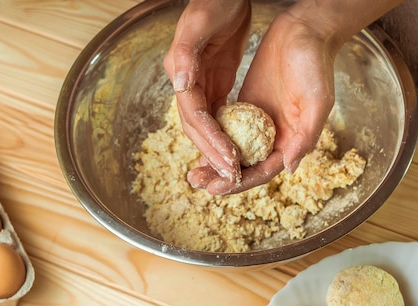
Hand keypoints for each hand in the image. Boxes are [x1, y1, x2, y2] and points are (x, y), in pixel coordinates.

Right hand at [163, 0, 250, 182]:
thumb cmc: (213, 1)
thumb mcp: (199, 23)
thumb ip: (186, 54)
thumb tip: (180, 87)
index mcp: (181, 72)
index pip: (193, 115)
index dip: (208, 140)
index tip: (227, 159)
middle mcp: (187, 83)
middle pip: (197, 128)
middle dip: (212, 153)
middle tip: (231, 176)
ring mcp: (200, 85)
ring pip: (206, 127)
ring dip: (217, 150)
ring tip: (234, 171)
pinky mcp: (214, 83)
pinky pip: (217, 117)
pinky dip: (224, 135)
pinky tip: (237, 149)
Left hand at [188, 11, 336, 194]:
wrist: (305, 32)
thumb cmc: (316, 66)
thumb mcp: (316, 102)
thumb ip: (305, 136)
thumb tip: (289, 169)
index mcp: (291, 142)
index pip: (261, 172)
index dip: (239, 183)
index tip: (215, 189)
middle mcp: (274, 138)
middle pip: (245, 167)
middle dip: (221, 178)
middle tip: (197, 183)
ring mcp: (258, 124)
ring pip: (234, 151)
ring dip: (214, 163)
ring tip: (193, 173)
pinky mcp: (246, 107)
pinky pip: (227, 129)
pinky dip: (213, 139)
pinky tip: (197, 143)